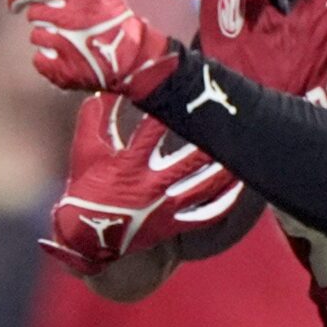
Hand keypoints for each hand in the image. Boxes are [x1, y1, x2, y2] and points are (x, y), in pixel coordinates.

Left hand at [9, 0, 178, 97]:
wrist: (136, 57)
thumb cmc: (111, 16)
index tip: (15, 2)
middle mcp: (75, 18)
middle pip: (35, 13)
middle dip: (43, 17)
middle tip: (58, 22)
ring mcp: (70, 46)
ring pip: (37, 36)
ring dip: (47, 38)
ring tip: (70, 41)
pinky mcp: (67, 70)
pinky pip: (39, 60)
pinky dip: (49, 60)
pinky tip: (66, 57)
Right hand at [38, 91, 242, 276]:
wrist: (86, 237)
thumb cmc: (86, 188)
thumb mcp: (85, 150)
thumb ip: (95, 118)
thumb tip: (107, 89)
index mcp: (129, 164)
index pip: (152, 133)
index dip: (167, 112)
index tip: (184, 93)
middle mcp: (151, 186)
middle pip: (189, 161)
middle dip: (209, 142)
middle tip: (228, 123)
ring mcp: (165, 207)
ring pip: (203, 187)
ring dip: (224, 171)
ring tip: (241, 153)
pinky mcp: (173, 224)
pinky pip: (206, 215)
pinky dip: (224, 202)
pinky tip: (238, 187)